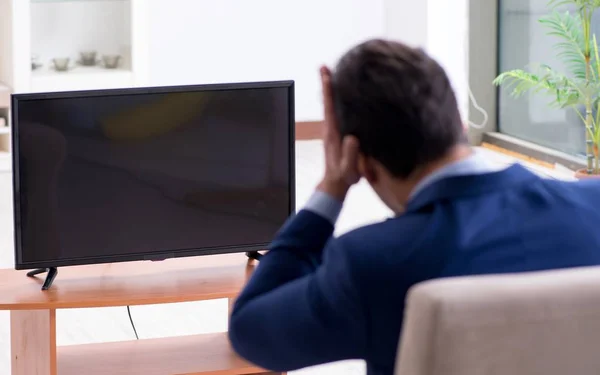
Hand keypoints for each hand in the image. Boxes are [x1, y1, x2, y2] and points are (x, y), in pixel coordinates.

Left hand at [317, 66, 360, 200]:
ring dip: (331, 91)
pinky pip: (336, 114)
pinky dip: (337, 102)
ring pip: (331, 107)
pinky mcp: (337, 135)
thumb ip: (351, 154)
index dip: (328, 89)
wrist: (335, 185)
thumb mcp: (349, 169)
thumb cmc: (344, 177)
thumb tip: (352, 137)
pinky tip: (342, 97)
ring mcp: (333, 132)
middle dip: (327, 85)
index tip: (326, 73)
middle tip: (324, 67)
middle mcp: (330, 129)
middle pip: (328, 102)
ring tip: (332, 75)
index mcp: (333, 133)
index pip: (330, 107)